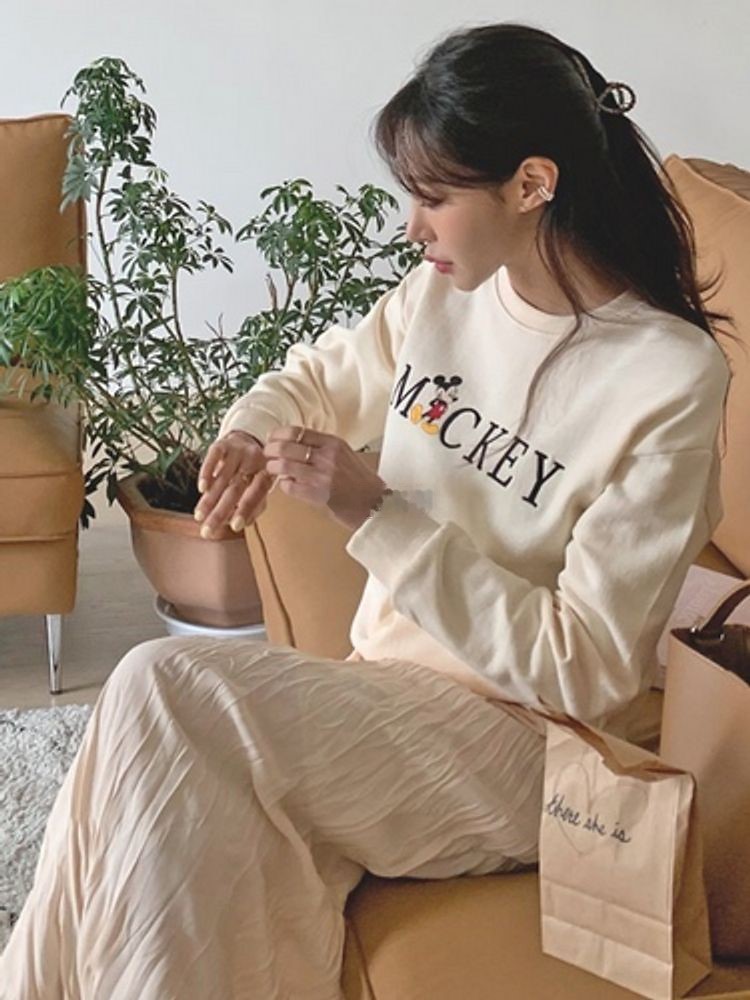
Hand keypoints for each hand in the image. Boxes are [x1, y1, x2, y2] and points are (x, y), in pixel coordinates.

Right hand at [194, 430, 271, 536]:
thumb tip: (240, 524)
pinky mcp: (223, 444)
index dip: (246, 510)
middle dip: (221, 511)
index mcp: (266, 475)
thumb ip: (253, 506)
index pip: (257, 495)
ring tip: (199, 516)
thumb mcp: (258, 486)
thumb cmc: (252, 471)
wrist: (246, 439)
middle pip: (236, 489)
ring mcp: (238, 452)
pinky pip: (214, 456)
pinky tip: (201, 488)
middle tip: (208, 530)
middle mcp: (254, 462)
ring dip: (210, 498)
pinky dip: (207, 472)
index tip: (235, 527)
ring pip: (222, 477)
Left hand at [264, 426, 386, 530]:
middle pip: (286, 447)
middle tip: (267, 454)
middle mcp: (327, 456)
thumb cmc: (360, 481)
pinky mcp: (318, 494)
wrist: (375, 504)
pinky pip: (290, 486)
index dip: (278, 434)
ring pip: (284, 465)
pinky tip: (288, 485)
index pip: (297, 431)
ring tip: (273, 469)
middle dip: (270, 450)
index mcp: (333, 443)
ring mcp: (322, 476)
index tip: (271, 438)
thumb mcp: (345, 455)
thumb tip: (294, 443)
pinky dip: (284, 484)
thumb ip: (322, 447)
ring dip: (274, 467)